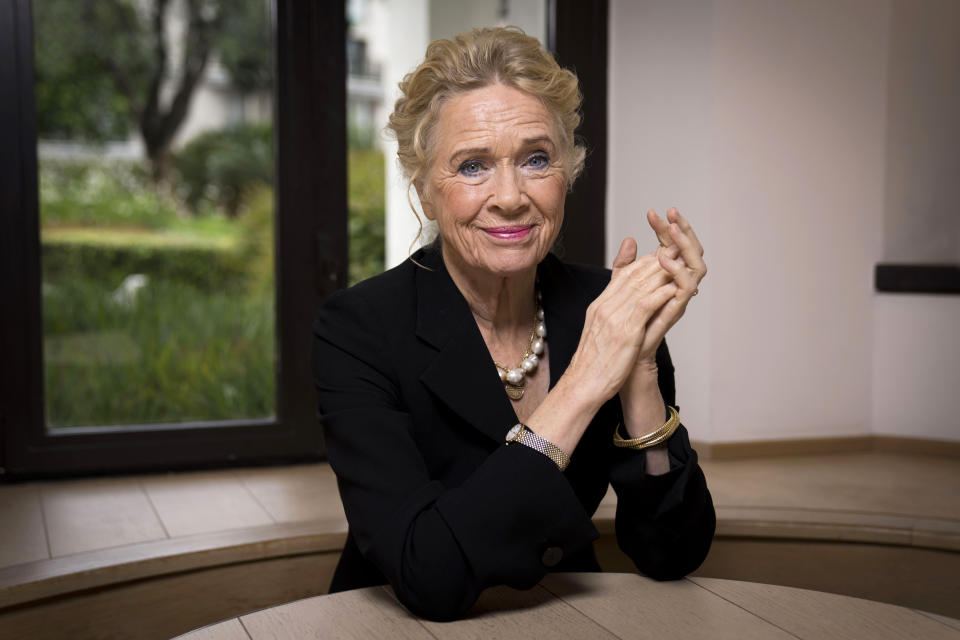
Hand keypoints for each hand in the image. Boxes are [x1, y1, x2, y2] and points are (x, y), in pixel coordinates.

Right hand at [565, 241, 679, 403]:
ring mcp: (614, 318)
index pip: (623, 275)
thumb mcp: (600, 329)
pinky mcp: (625, 332)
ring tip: (680, 261)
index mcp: (599, 304)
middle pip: (634, 276)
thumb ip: (612, 310)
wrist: (583, 384)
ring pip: (641, 286)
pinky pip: (645, 306)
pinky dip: (660, 294)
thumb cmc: (594, 362)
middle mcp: (605, 306)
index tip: (662, 254)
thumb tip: (624, 298)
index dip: (645, 262)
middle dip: (657, 260)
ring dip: (662, 272)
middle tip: (676, 248)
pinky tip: (673, 288)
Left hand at [619, 209, 705, 436]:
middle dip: (683, 229)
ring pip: (697, 264)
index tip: (653, 212)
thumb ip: (626, 266)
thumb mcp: (619, 288)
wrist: (620, 359)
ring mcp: (678, 298)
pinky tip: (663, 258)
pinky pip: (686, 287)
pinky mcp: (675, 311)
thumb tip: (631, 240)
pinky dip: (678, 270)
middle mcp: (676, 286)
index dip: (666, 229)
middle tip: (671, 213)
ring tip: (671, 230)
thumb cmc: (622, 328)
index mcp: (664, 278)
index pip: (672, 246)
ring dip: (685, 245)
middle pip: (691, 251)